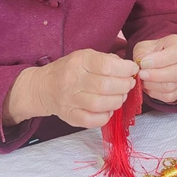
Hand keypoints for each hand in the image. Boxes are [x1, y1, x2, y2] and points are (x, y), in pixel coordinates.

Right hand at [4, 49, 137, 127]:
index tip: (133, 70)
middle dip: (124, 86)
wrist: (44, 87)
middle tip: (129, 85)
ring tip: (120, 96)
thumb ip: (107, 60)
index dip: (125, 69)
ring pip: (100, 104)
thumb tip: (129, 69)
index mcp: (79, 61)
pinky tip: (109, 109)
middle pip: (106, 86)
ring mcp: (70, 100)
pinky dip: (106, 116)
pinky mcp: (70, 116)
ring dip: (117, 101)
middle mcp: (72, 80)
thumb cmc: (71, 70)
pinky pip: (92, 120)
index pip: (106, 65)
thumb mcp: (86, 57)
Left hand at [133, 34, 176, 103]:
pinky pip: (169, 96)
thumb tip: (140, 66)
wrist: (158, 58)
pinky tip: (148, 86)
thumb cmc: (152, 50)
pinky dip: (155, 93)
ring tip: (142, 80)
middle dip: (155, 76)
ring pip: (172, 86)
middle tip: (141, 74)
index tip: (143, 63)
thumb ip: (142, 54)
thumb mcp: (145, 46)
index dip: (158, 61)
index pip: (175, 54)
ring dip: (153, 85)